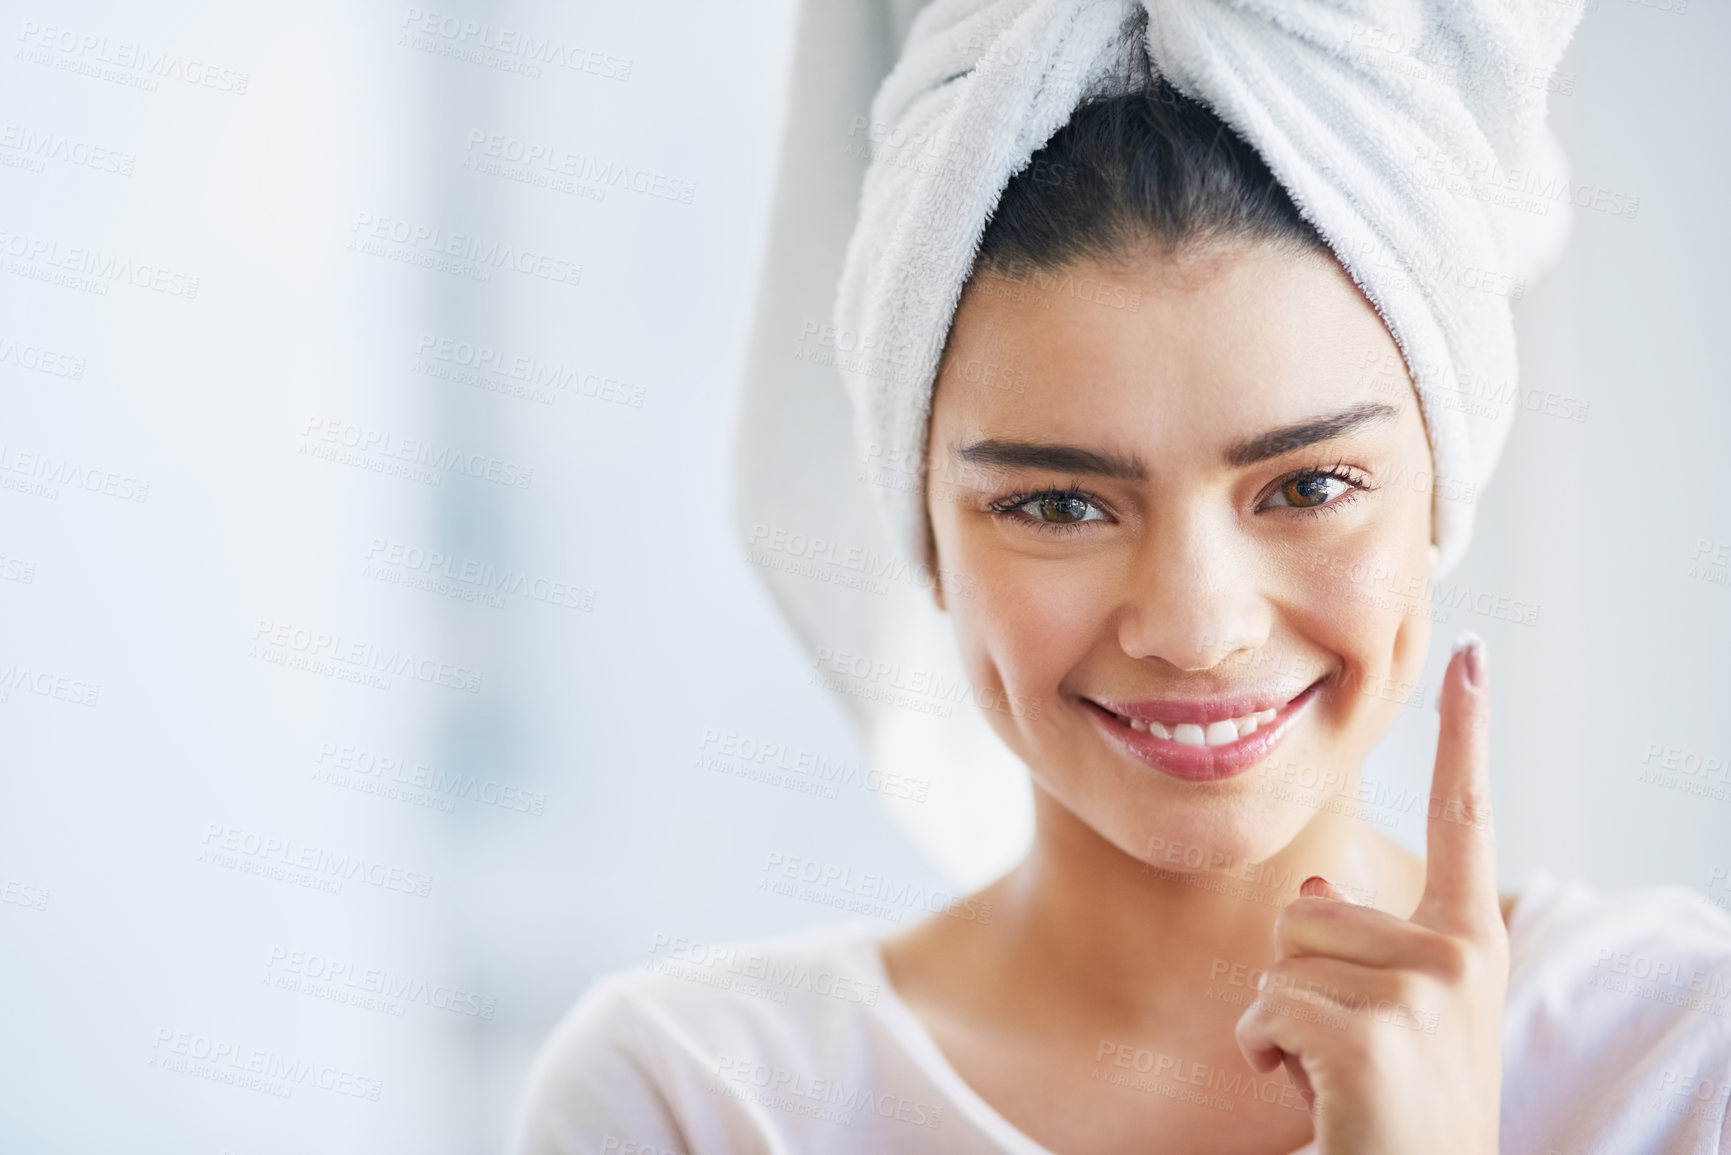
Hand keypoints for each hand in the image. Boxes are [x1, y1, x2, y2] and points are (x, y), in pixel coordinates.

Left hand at [1234, 634, 1508, 1153]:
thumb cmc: (1391, 1115)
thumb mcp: (1390, 1023)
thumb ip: (1361, 951)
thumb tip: (1316, 892)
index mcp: (1469, 946)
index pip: (1466, 820)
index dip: (1466, 734)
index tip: (1471, 656)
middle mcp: (1458, 956)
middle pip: (1306, 910)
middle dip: (1298, 986)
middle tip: (1348, 1057)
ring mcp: (1424, 992)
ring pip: (1278, 959)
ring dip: (1280, 1026)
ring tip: (1336, 1080)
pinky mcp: (1374, 1032)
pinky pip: (1263, 1009)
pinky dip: (1265, 1058)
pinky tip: (1315, 1099)